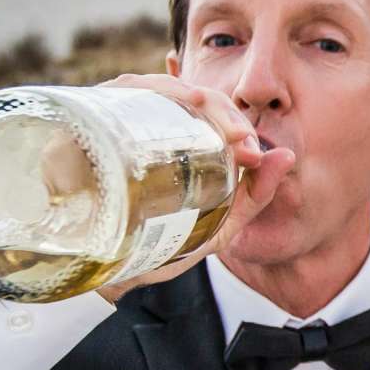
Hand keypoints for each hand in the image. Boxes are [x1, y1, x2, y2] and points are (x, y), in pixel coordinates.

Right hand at [90, 75, 294, 304]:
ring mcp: (108, 121)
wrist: (98, 284)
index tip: (252, 155)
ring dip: (191, 95)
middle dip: (221, 111)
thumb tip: (287, 156)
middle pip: (183, 95)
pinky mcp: (82, 121)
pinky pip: (120, 88)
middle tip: (242, 143)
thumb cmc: (153, 253)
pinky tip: (180, 100)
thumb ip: (254, 197)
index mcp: (165, 141)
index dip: (234, 122)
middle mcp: (136, 124)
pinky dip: (152, 88)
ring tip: (215, 116)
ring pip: (153, 85)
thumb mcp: (215, 227)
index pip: (203, 111)